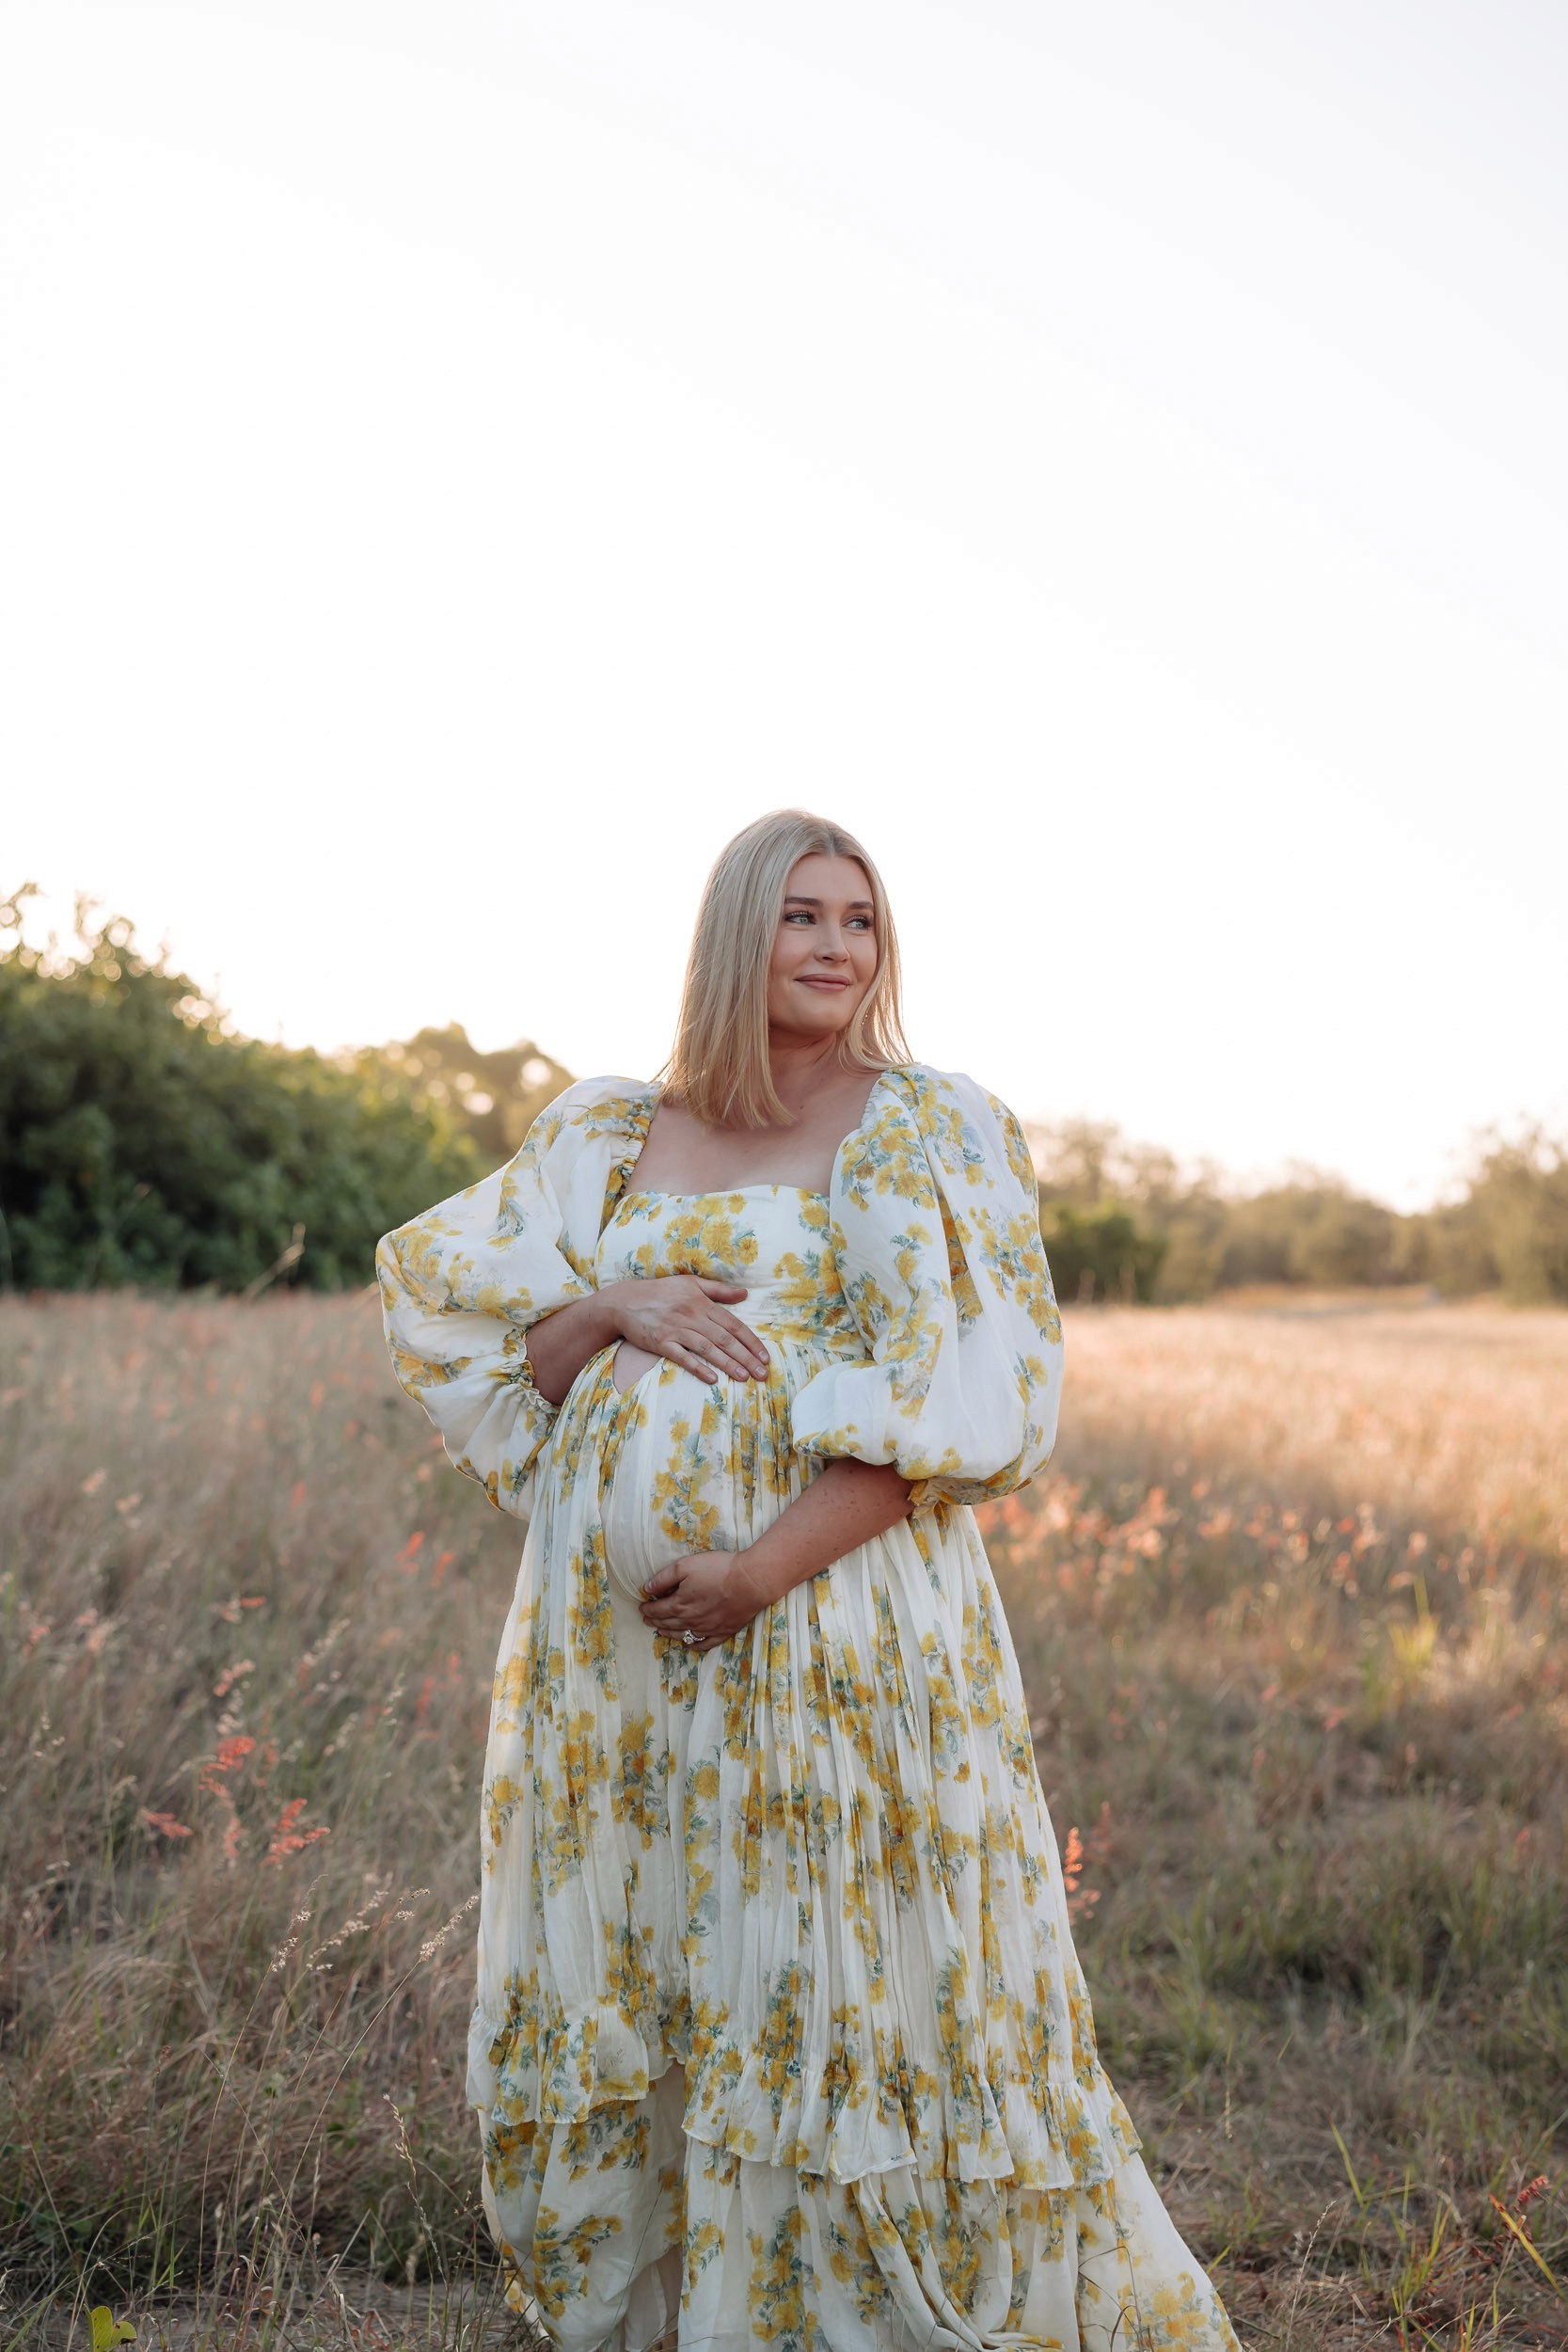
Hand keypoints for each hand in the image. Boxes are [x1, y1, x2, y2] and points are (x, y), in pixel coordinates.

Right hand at [609, 1275, 770, 1384]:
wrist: (625, 1301)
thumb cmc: (661, 1292)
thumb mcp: (691, 1283)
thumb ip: (719, 1290)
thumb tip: (745, 1294)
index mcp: (702, 1303)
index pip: (733, 1325)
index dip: (751, 1341)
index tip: (765, 1356)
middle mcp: (692, 1316)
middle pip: (725, 1339)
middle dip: (746, 1357)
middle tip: (762, 1374)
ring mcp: (676, 1330)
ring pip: (708, 1349)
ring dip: (728, 1364)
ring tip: (744, 1377)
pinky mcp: (661, 1343)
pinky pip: (683, 1357)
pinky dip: (698, 1368)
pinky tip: (712, 1379)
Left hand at [638, 1552, 769, 1651]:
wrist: (750, 1582)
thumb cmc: (718, 1570)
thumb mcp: (685, 1566)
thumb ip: (663, 1578)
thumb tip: (647, 1589)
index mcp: (679, 1604)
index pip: (656, 1610)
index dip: (647, 1609)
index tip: (641, 1608)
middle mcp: (690, 1620)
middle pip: (667, 1624)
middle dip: (655, 1621)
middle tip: (647, 1620)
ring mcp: (707, 1628)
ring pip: (682, 1635)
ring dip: (669, 1633)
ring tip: (661, 1631)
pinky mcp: (722, 1632)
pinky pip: (704, 1643)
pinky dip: (694, 1645)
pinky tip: (690, 1644)